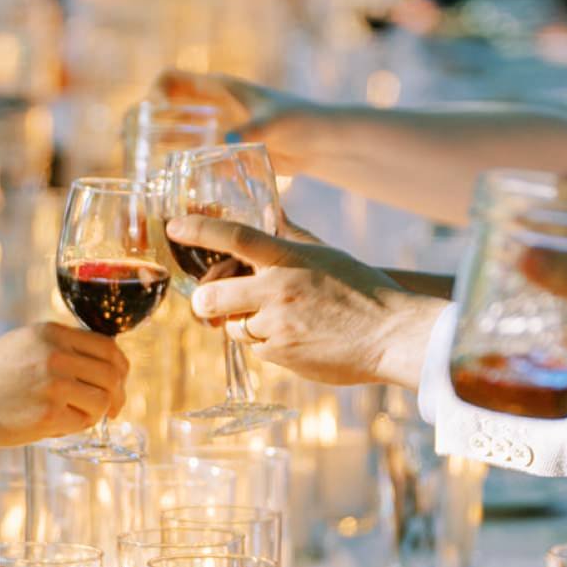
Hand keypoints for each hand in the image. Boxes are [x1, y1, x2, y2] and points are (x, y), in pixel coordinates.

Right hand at [0, 324, 127, 446]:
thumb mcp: (27, 342)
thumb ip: (63, 346)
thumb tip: (106, 364)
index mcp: (53, 333)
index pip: (108, 347)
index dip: (120, 368)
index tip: (119, 382)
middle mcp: (56, 355)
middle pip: (112, 376)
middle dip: (117, 395)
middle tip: (113, 409)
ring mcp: (54, 385)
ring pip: (102, 402)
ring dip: (96, 413)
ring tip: (76, 416)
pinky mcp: (48, 415)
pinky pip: (82, 423)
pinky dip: (76, 427)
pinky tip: (57, 425)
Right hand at [152, 72, 320, 172]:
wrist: (323, 143)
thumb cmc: (303, 123)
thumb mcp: (274, 123)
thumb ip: (250, 130)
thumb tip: (223, 141)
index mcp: (220, 88)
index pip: (171, 80)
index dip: (153, 93)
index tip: (148, 115)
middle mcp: (214, 106)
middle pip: (168, 108)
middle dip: (147, 123)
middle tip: (130, 146)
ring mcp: (218, 129)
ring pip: (178, 133)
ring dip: (159, 145)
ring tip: (139, 165)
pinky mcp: (226, 152)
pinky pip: (194, 155)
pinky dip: (179, 164)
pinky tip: (167, 183)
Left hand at [168, 215, 440, 387]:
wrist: (392, 337)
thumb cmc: (364, 291)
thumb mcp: (327, 254)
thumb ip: (292, 235)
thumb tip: (271, 211)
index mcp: (288, 258)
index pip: (235, 236)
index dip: (200, 229)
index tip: (174, 226)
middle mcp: (277, 289)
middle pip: (212, 296)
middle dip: (206, 302)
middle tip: (212, 303)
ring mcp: (276, 325)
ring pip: (233, 326)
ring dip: (243, 324)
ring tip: (278, 321)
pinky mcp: (280, 355)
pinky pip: (255, 349)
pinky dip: (266, 344)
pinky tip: (295, 339)